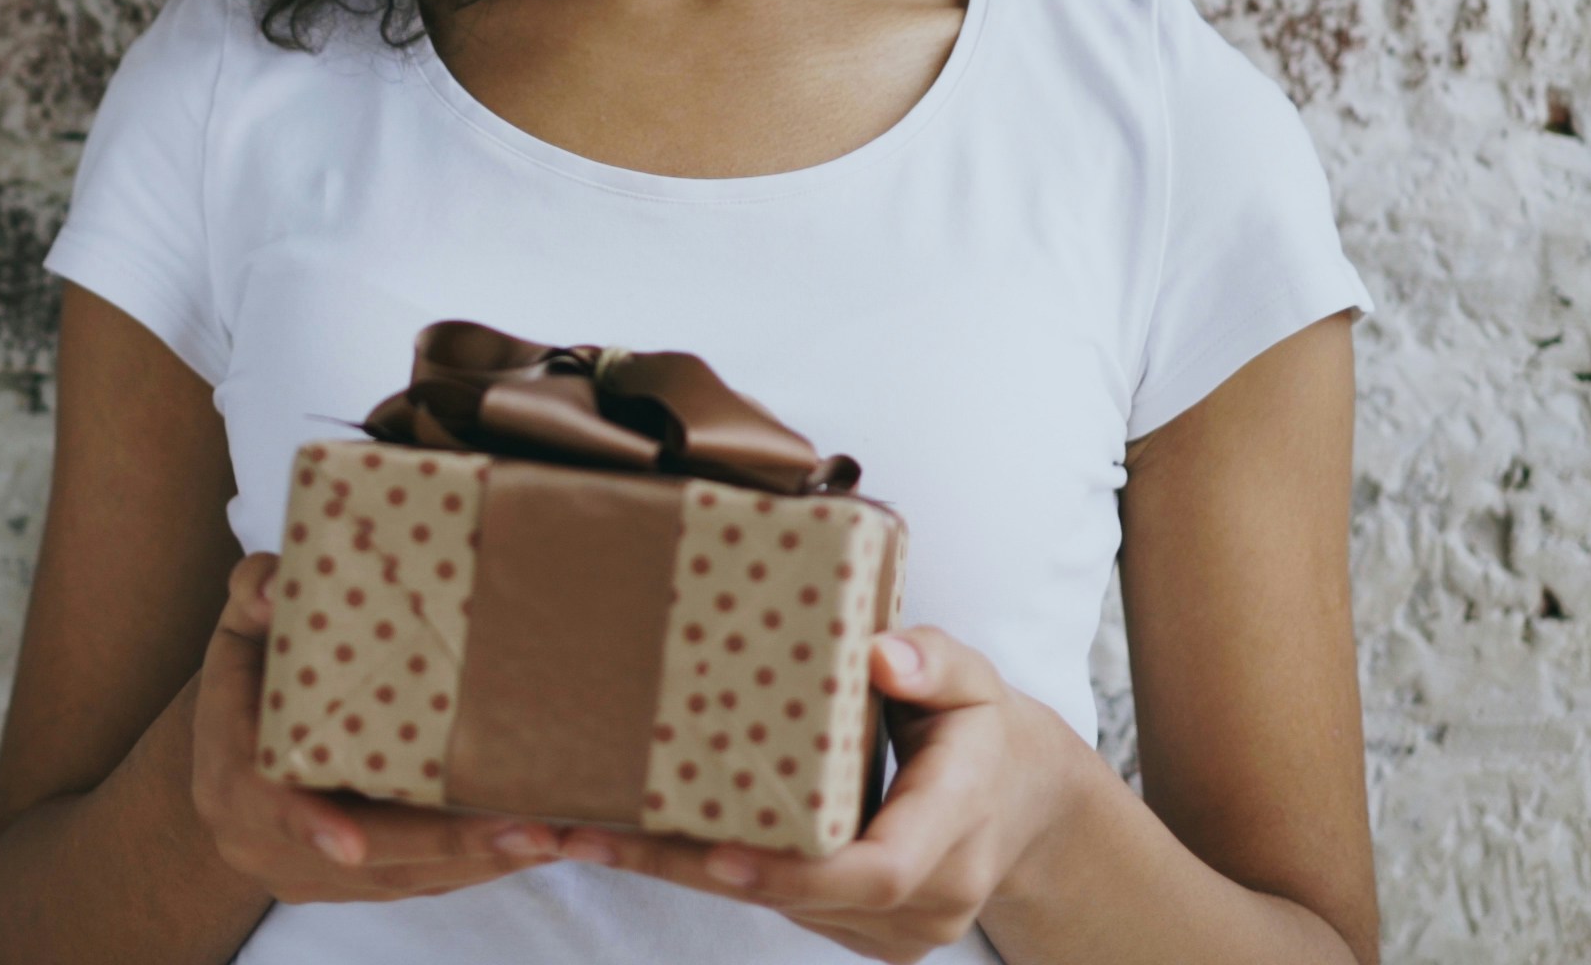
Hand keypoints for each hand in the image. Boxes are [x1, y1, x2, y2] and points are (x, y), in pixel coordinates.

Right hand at [188, 552, 573, 902]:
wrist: (226, 760)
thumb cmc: (244, 683)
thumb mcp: (240, 629)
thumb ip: (253, 592)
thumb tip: (271, 586)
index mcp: (233, 776)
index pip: (267, 804)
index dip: (309, 824)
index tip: (350, 846)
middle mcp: (266, 843)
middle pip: (367, 858)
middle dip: (450, 846)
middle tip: (533, 831)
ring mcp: (308, 875)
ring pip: (401, 880)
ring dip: (481, 863)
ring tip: (557, 840)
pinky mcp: (348, 888)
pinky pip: (418, 883)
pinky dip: (475, 867)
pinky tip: (534, 846)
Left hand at [564, 625, 1094, 961]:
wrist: (1024, 809)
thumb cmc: (985, 730)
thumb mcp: (976, 681)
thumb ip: (934, 663)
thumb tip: (881, 655)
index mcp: (954, 826)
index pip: (873, 871)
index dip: (794, 875)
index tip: (718, 858)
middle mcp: (923, 898)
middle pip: (795, 898)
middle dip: (682, 869)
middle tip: (576, 835)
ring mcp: (891, 930)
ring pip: (772, 907)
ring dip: (674, 873)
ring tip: (565, 831)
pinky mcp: (860, 936)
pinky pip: (776, 908)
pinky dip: (707, 875)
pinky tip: (623, 840)